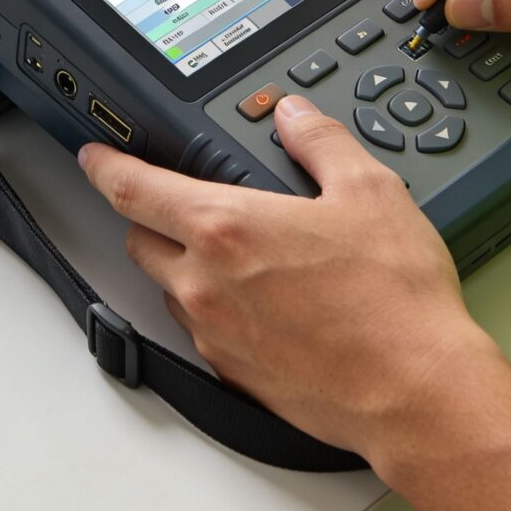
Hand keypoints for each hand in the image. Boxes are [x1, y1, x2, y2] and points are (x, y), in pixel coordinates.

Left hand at [82, 102, 510, 510]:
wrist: (416, 394)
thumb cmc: (394, 301)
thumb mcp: (370, 192)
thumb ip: (321, 143)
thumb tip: (294, 116)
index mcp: (225, 228)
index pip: (134, 189)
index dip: (105, 166)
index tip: (93, 155)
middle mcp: (205, 283)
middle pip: (141, 241)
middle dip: (151, 217)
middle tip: (184, 204)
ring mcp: (215, 335)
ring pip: (171, 289)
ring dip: (186, 268)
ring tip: (242, 257)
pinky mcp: (234, 375)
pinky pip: (204, 332)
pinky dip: (217, 312)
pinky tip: (266, 306)